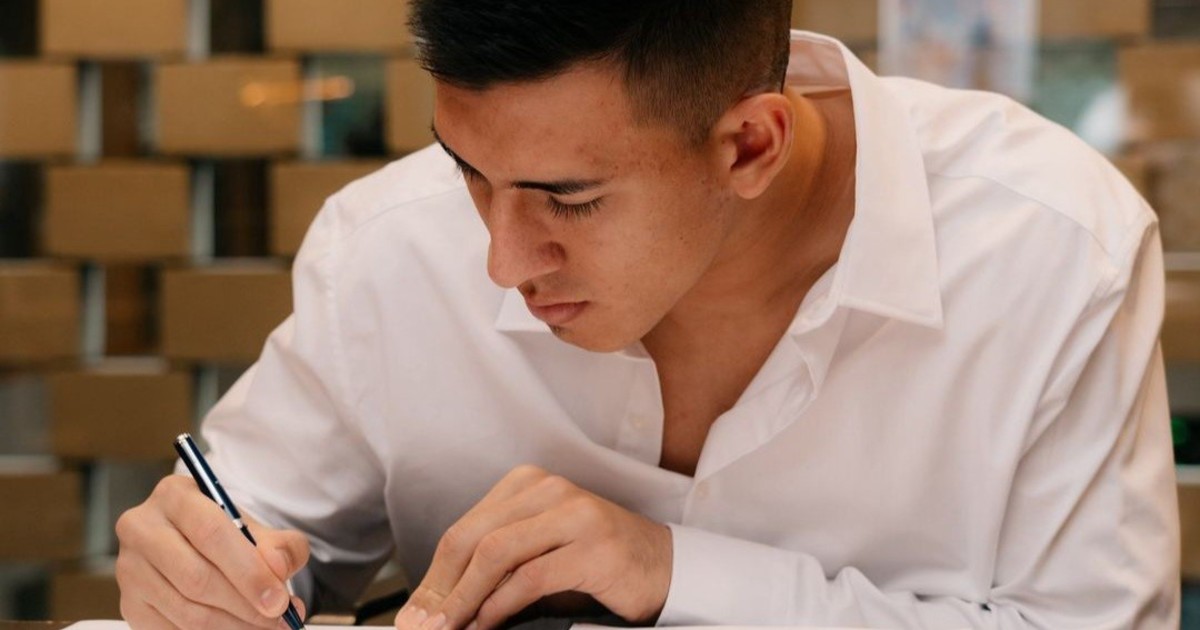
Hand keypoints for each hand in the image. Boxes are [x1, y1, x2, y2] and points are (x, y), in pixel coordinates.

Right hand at [115, 474, 309, 628]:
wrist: (195, 545)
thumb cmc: (228, 535)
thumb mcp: (260, 530)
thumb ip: (281, 546)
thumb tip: (278, 569)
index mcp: (175, 495)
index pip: (212, 533)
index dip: (248, 572)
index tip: (278, 600)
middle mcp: (142, 528)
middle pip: (196, 577)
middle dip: (244, 605)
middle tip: (278, 618)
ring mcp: (130, 568)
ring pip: (185, 610)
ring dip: (232, 626)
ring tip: (264, 626)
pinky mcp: (129, 602)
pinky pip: (172, 629)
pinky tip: (237, 629)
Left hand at [394, 465, 672, 629]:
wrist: (662, 566)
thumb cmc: (594, 560)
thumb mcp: (538, 550)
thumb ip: (495, 564)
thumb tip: (438, 601)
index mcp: (529, 484)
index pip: (463, 530)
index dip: (432, 575)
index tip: (414, 611)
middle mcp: (550, 490)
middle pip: (472, 539)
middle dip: (439, 589)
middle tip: (422, 624)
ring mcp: (574, 514)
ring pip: (495, 554)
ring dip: (464, 599)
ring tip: (448, 627)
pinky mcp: (593, 546)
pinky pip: (530, 576)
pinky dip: (500, 605)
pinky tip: (487, 622)